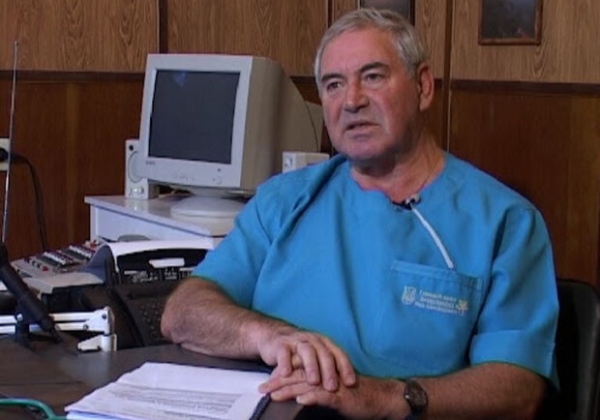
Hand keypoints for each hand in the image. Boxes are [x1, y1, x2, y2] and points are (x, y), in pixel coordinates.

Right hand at [256, 329, 355, 390]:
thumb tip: (345, 386)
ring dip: (311, 367)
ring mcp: (297, 341)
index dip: (346, 368)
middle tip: (332, 387)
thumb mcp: (316, 355)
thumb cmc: (299, 350)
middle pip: (324, 354)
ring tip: (313, 382)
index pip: (338, 354)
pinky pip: (284, 353)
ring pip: (307, 352)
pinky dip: (285, 363)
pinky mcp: (281, 344)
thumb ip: (328, 367)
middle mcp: (312, 340)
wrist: (274, 335)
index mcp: (324, 343)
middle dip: (329, 371)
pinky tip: (286, 374)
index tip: (351, 383)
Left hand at [259, 369, 405, 419]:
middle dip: (278, 382)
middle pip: (297, 375)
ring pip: (306, 384)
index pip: (297, 370)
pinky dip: (312, 397)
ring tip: (274, 396)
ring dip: (288, 390)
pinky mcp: (340, 395)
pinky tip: (301, 400)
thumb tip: (296, 394)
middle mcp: (325, 374)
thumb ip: (314, 389)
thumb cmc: (353, 395)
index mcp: (322, 371)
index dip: (280, 376)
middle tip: (261, 389)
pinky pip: (324, 395)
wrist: (377, 398)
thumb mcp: (330, 390)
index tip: (265, 384)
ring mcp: (332, 384)